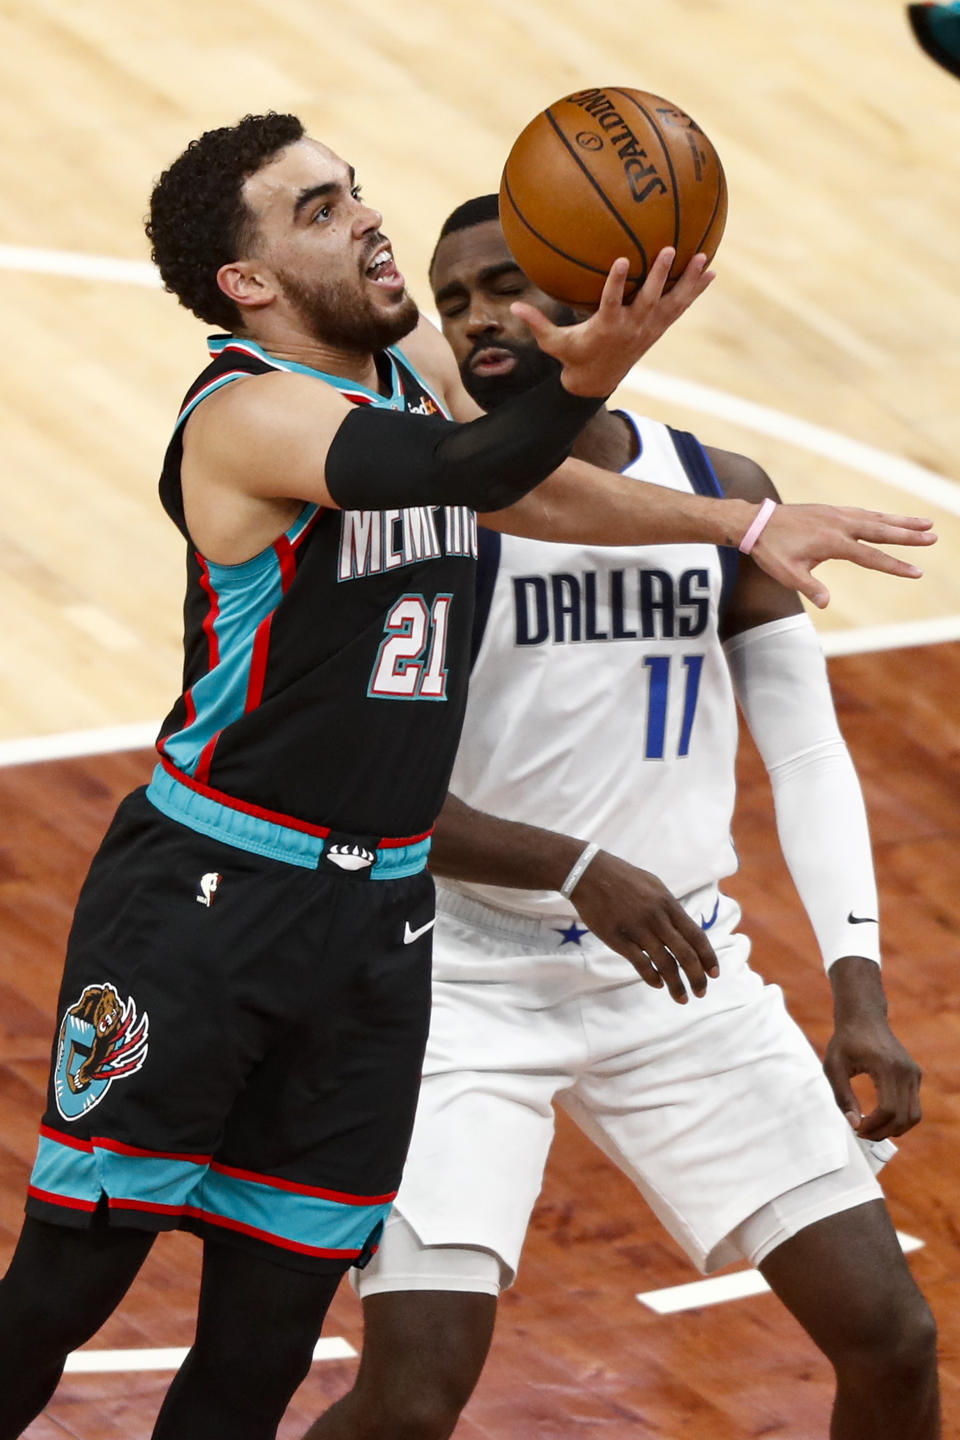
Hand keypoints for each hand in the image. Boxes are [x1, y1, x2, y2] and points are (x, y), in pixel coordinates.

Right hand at [510, 249, 714, 398]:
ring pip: (672, 302)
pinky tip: (709, 272)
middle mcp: (632, 327)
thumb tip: (514, 306)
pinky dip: (695, 290)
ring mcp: (649, 328)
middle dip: (660, 275)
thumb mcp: (553, 343)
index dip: (617, 283)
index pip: (611, 302)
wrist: (596, 384)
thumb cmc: (573, 358)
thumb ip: (536, 324)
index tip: (622, 261)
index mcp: (607, 327)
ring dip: (688, 281)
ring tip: (704, 258)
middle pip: (650, 299)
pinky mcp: (658, 329)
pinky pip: (680, 307)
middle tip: (670, 249)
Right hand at [569, 851, 718, 1002]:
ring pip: (664, 963)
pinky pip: (640, 963)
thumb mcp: (654, 886)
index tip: (714, 973)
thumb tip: (684, 930)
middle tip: (701, 992)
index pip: (696, 936)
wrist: (589, 873)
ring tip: (682, 998)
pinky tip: (658, 985)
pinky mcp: (617, 939)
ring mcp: (637, 929)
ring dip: (676, 984)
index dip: (708, 957)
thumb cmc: (623, 878)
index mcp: (668, 904)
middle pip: (685, 954)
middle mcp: (657, 918)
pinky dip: (652, 977)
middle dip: (696, 977)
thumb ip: (670, 909)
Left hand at [750, 504, 935, 607]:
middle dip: (909, 535)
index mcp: (832, 542)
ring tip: (925, 522)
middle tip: (934, 536)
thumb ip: (808, 587)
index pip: (871, 556)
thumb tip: (825, 603)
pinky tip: (892, 519)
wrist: (756, 523)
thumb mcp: (786, 574)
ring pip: (876, 518)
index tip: (916, 571)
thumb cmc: (771, 551)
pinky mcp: (832, 511)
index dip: (894, 565)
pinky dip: (881, 515)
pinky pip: (864, 513)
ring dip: (901, 520)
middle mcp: (839, 524)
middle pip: (881, 530)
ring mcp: (837, 515)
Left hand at [823, 1018, 921, 1139]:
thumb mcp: (834, 1067)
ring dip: (894, 1129)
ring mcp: (913, 1073)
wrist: (863, 1018)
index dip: (874, 1125)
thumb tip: (854, 1124)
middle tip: (862, 1133)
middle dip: (883, 1132)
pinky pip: (913, 1107)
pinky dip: (900, 1119)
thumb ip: (842, 1096)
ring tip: (871, 1128)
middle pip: (904, 1117)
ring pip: (913, 1116)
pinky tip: (879, 1118)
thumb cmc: (845, 1041)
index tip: (857, 1129)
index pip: (888, 1109)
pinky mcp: (915, 1075)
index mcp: (886, 1066)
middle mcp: (906, 1071)